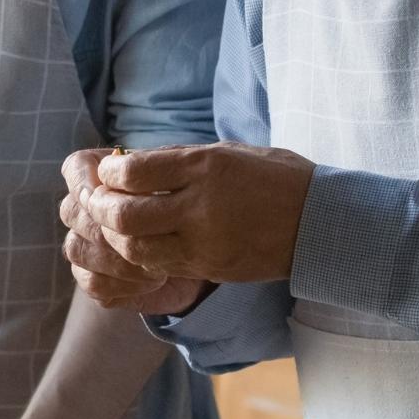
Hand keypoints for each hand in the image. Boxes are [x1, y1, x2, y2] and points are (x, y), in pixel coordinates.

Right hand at [59, 150, 206, 314]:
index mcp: (100, 176)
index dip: (86, 181)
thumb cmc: (189, 206)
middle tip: (149, 233)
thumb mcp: (181, 182)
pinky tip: (152, 282)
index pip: (76, 169)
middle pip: (71, 212)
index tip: (109, 191)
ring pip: (77, 249)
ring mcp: (84, 244)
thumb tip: (126, 170)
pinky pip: (92, 282)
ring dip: (118, 258)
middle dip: (109, 225)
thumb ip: (153, 173)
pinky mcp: (94, 278)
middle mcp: (84, 209)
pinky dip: (122, 285)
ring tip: (159, 261)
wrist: (203, 249)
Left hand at [81, 143, 314, 284]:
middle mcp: (201, 206)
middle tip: (98, 202)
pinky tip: (142, 243)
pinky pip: (160, 266)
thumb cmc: (274, 176)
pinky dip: (140, 256)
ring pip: (136, 250)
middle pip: (126, 217)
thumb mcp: (227, 151)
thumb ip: (178, 159)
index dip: (109, 175)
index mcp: (205, 166)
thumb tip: (129, 163)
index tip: (107, 173)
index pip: (133, 173)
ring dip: (116, 238)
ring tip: (116, 225)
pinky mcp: (210, 267)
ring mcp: (205, 242)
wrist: (320, 221)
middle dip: (102, 210)